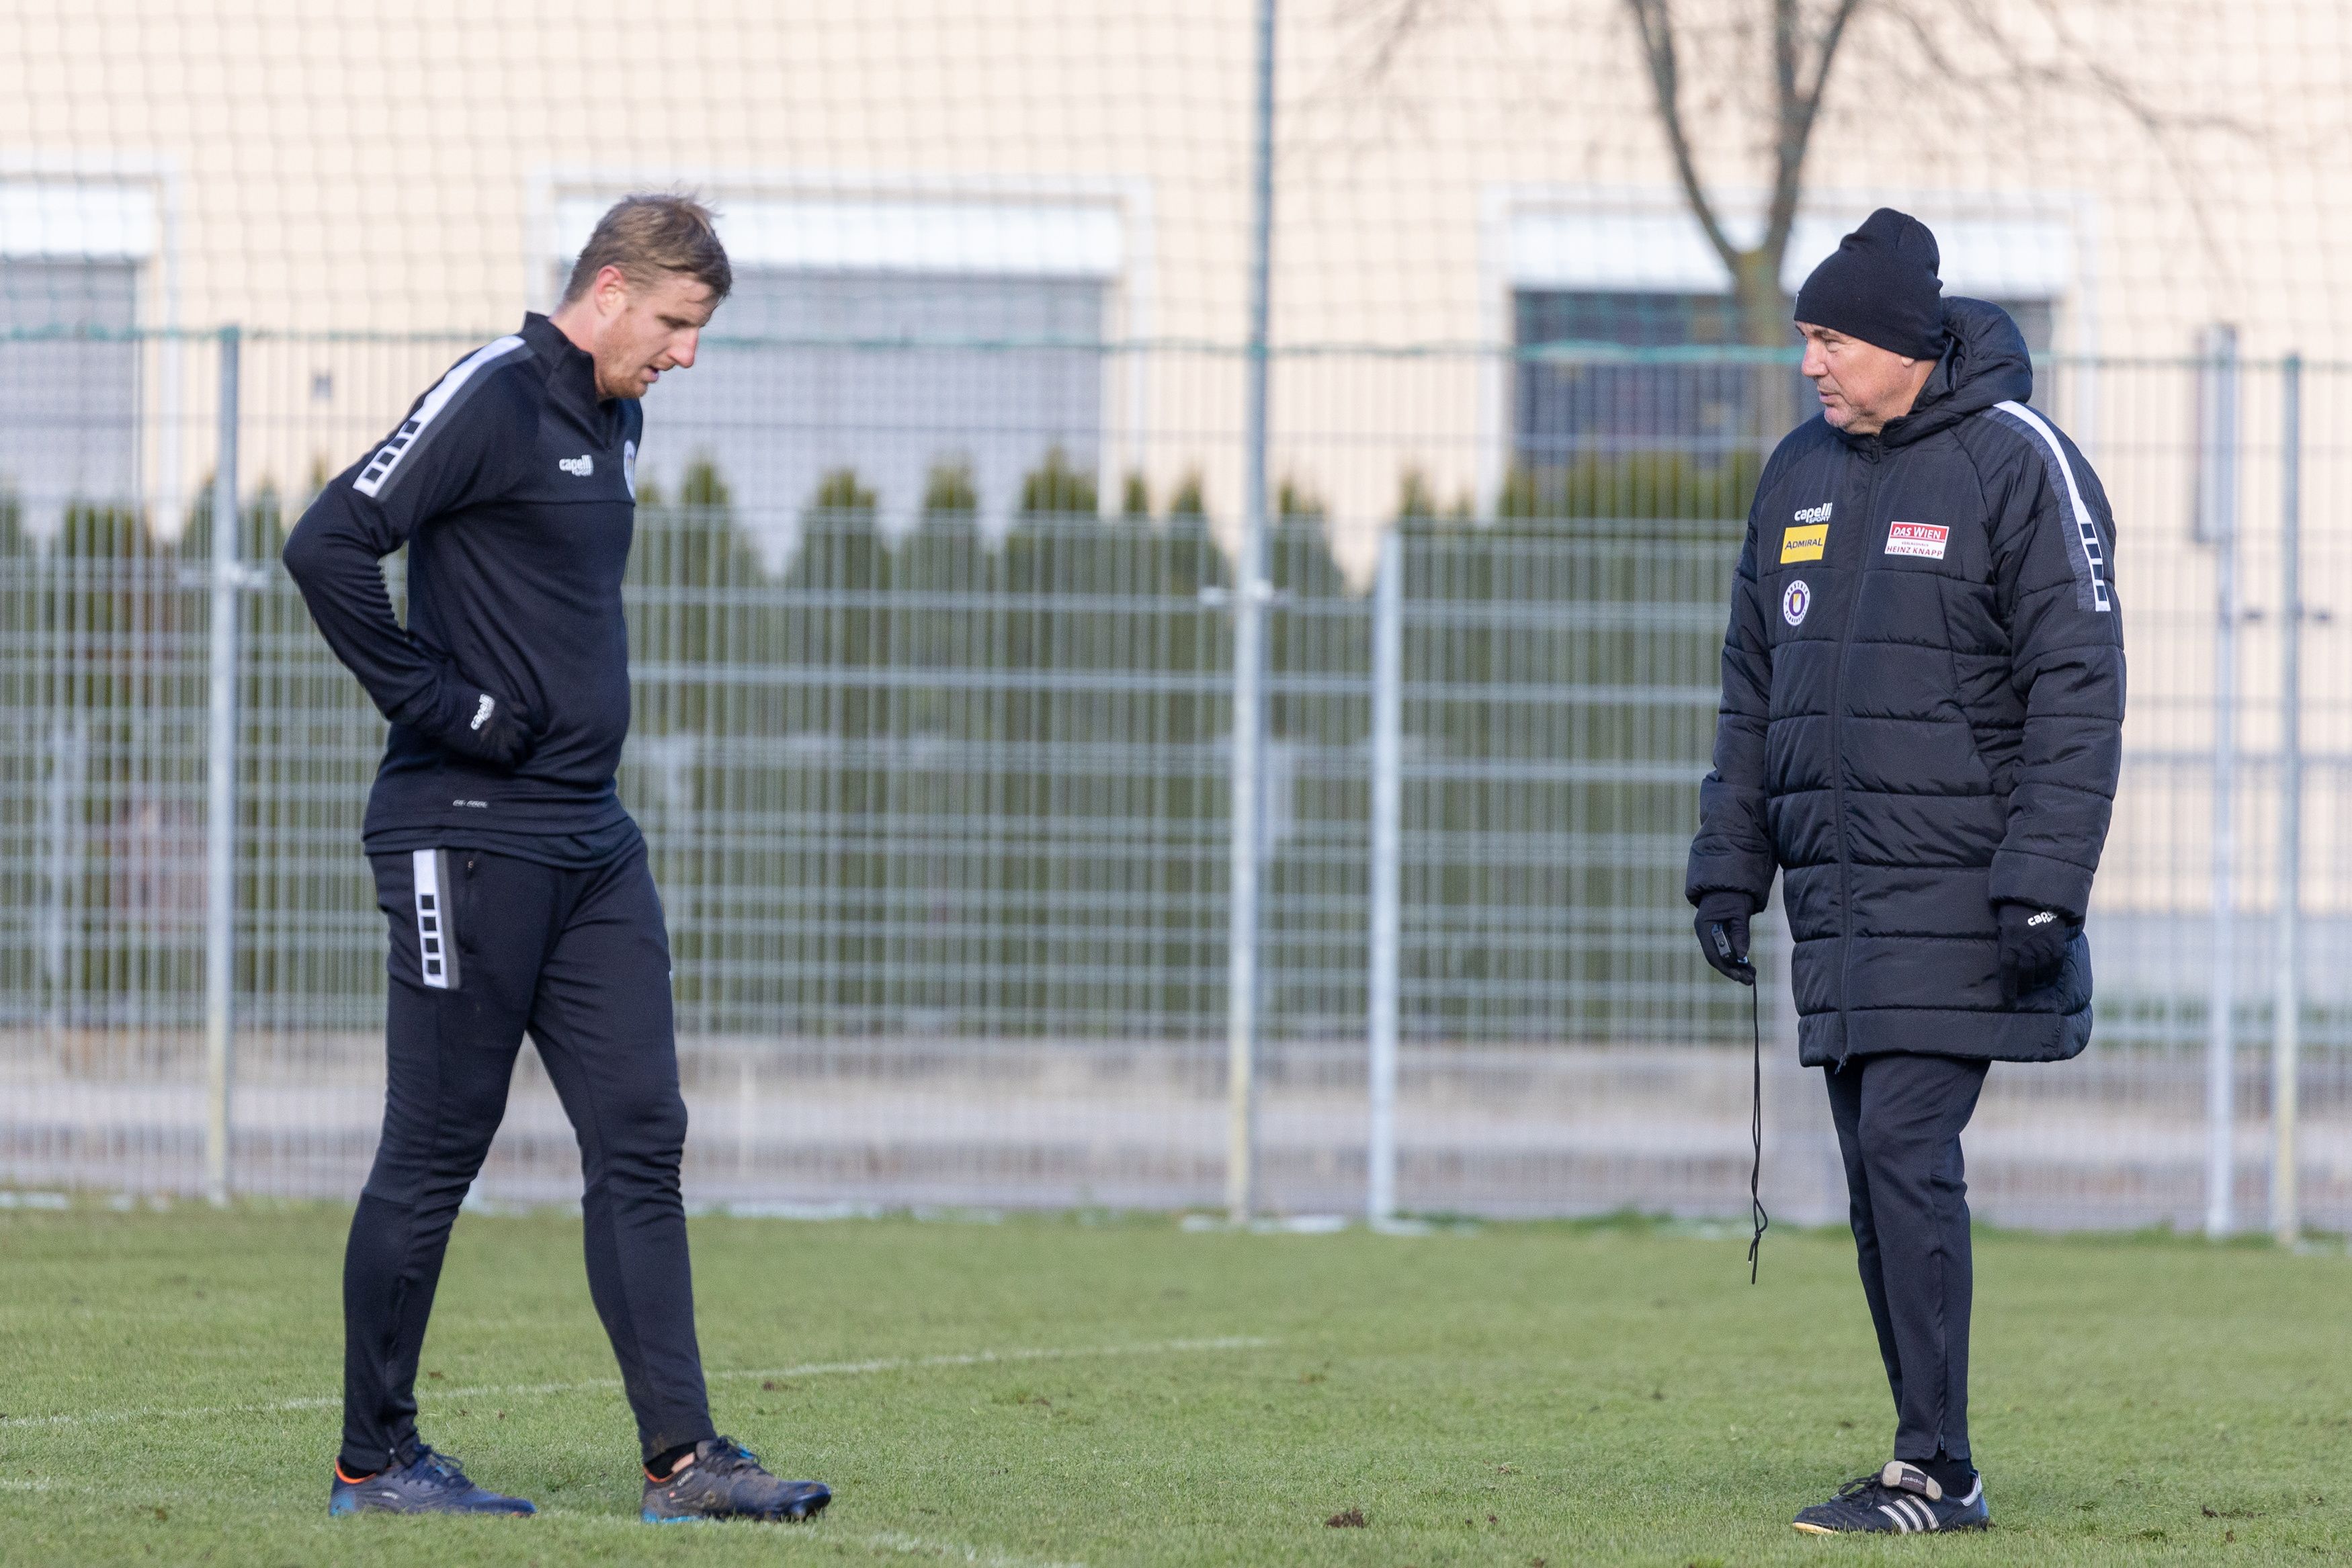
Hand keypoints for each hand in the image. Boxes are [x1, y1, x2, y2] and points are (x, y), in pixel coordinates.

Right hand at [421, 670, 537, 768]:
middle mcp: (507, 719)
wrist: (442, 710)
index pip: (527, 713)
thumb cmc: (449, 697)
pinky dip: (509, 766)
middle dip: (531, 743)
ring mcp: (503, 734)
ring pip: (521, 749)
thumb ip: (483, 699)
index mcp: (502, 703)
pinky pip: (508, 761)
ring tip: (520, 762)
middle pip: (528, 733)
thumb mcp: (474, 691)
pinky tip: (506, 769)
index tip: (540, 729)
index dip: (535, 722)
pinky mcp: (493, 749)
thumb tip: (479, 700)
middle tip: (531, 750)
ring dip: (522, 757)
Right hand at [1694, 891, 1756, 985]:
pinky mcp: (1718, 932)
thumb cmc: (1734, 894)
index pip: (1713, 954)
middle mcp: (1704, 932)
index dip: (1727, 967)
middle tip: (1750, 980)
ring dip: (1736, 965)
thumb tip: (1742, 955)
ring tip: (1751, 974)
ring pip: (1721, 955)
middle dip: (1733, 970)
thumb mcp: (1739, 912)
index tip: (1741, 977)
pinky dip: (1736, 957)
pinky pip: (1725, 949)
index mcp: (1704, 926)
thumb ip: (1740, 932)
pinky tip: (1747, 964)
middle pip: (1717, 957)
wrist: (1729, 881)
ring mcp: (1710, 933)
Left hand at [1996, 902, 2071, 1000]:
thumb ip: (2005, 946)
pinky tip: (2048, 978)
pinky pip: (2056, 966)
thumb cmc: (2014, 913)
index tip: (2009, 1000)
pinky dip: (2052, 975)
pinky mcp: (2057, 946)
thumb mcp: (2002, 928)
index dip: (2008, 988)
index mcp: (2010, 945)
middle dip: (2022, 987)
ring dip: (2037, 982)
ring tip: (2034, 985)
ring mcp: (2044, 949)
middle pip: (2025, 976)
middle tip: (2021, 993)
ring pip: (2041, 974)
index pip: (2008, 972)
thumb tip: (2006, 965)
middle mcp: (2027, 950)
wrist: (2037, 898)